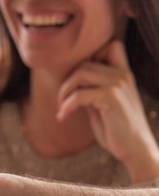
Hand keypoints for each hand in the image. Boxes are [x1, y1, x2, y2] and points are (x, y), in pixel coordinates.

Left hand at [56, 40, 158, 181]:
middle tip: (61, 103)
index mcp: (124, 75)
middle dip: (67, 83)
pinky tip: (62, 118)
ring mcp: (118, 85)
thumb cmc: (116, 129)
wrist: (135, 149)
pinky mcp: (112, 98)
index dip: (91, 57)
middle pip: (84, 64)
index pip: (111, 46)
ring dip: (64, 93)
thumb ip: (91, 90)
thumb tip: (70, 83)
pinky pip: (79, 95)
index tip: (78, 82)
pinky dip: (65, 106)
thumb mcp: (102, 105)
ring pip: (80, 73)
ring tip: (61, 109)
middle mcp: (123, 75)